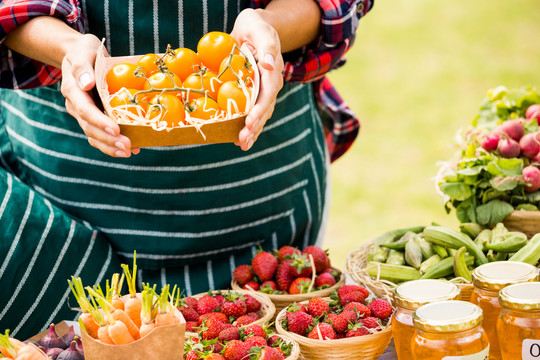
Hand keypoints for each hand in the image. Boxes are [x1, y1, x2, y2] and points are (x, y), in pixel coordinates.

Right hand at [60, 34, 138, 156]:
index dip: (100, 122)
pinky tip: (132, 149)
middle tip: (128, 146)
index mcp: (73, 90)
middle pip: (90, 128)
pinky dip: (113, 145)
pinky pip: (101, 136)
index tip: (116, 129)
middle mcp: (76, 106)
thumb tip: (87, 84)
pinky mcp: (94, 118)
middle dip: (109, 140)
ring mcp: (84, 114)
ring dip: (111, 147)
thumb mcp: (83, 51)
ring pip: (94, 136)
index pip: (85, 110)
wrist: (81, 55)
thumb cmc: (85, 51)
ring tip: (130, 152)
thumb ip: (83, 67)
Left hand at [231, 8, 283, 150]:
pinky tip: (238, 139)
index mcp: (273, 72)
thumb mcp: (260, 29)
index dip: (259, 111)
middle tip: (242, 141)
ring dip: (252, 132)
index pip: (267, 96)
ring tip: (242, 145)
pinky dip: (248, 126)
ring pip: (261, 115)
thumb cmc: (255, 26)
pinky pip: (254, 112)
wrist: (254, 28)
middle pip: (265, 110)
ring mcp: (265, 91)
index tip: (248, 123)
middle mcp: (272, 85)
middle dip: (254, 127)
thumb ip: (266, 46)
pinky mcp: (257, 93)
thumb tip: (270, 65)